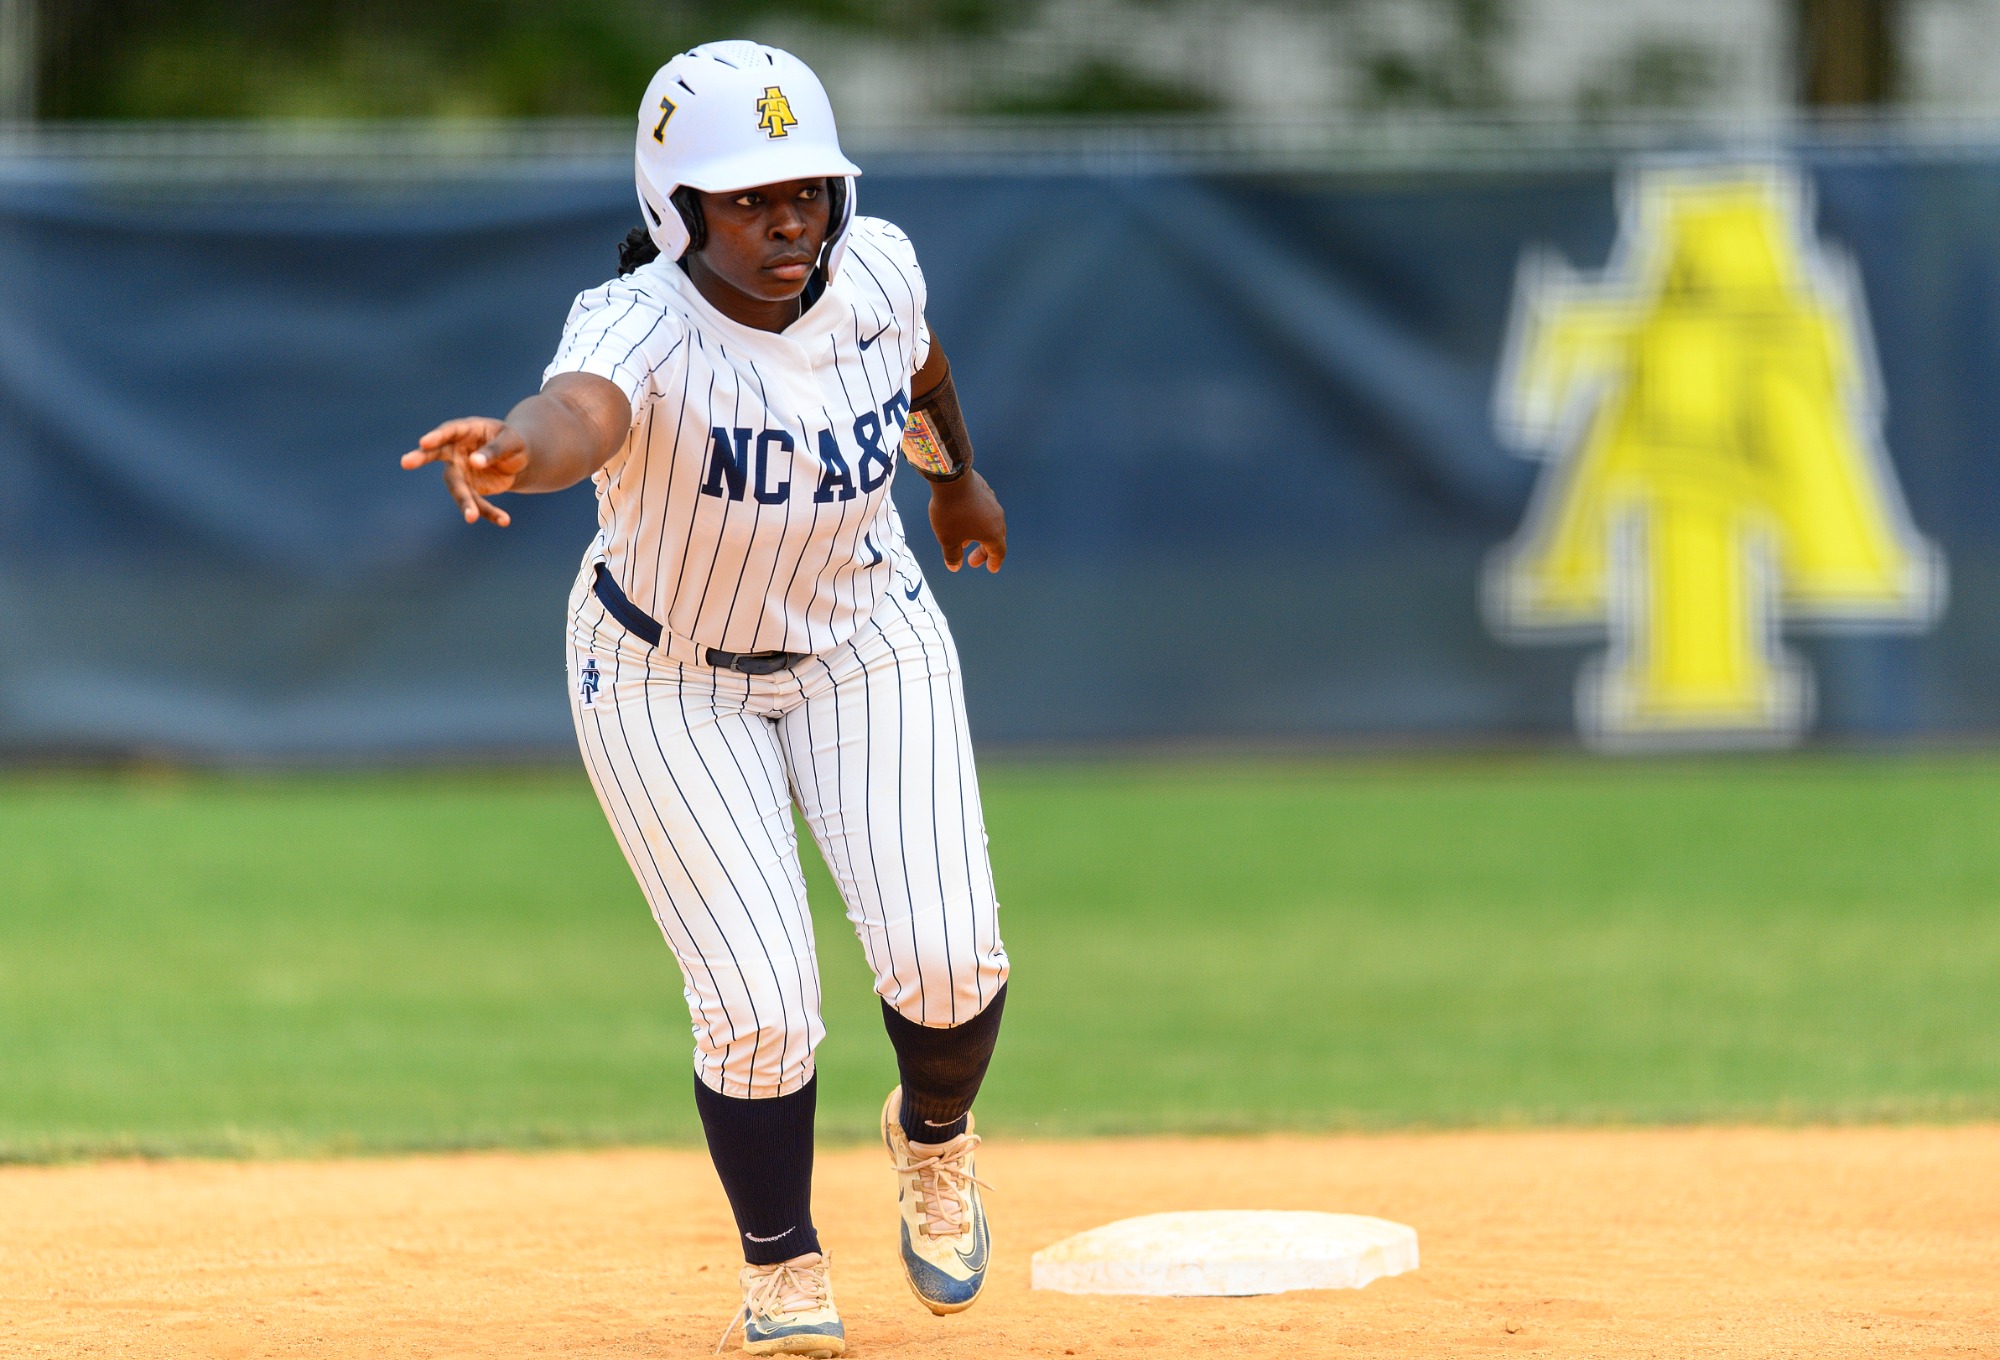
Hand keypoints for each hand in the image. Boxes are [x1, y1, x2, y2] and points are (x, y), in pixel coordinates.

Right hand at [400, 417, 529, 525]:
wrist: (517, 459)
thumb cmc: (512, 442)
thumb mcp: (511, 442)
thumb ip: (495, 450)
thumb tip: (474, 462)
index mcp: (466, 431)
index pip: (449, 431)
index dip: (436, 437)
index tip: (424, 443)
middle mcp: (456, 451)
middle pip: (436, 454)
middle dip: (421, 458)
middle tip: (405, 462)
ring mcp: (460, 471)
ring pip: (458, 488)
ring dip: (465, 503)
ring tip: (472, 517)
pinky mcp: (470, 489)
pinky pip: (478, 503)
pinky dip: (490, 512)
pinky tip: (504, 520)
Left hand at [928, 469, 1006, 572]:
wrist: (952, 478)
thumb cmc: (951, 512)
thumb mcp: (947, 538)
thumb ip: (952, 555)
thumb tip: (954, 567)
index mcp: (993, 533)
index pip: (998, 552)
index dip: (995, 562)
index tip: (991, 568)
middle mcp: (997, 518)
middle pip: (995, 539)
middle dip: (984, 551)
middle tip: (972, 561)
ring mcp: (992, 502)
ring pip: (989, 524)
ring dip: (979, 535)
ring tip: (964, 541)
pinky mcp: (984, 490)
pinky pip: (984, 510)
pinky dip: (976, 520)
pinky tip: (964, 519)